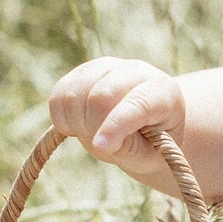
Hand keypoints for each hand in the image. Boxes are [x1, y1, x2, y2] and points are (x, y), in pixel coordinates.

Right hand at [48, 57, 185, 168]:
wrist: (147, 125)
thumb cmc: (154, 143)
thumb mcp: (153, 154)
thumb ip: (131, 149)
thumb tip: (102, 143)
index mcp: (163, 92)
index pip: (137, 103)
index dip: (116, 125)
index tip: (101, 147)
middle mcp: (136, 71)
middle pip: (101, 96)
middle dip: (93, 128)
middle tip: (99, 147)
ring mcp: (108, 67)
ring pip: (74, 93)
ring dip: (76, 123)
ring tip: (92, 135)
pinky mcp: (83, 72)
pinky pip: (59, 95)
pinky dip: (61, 117)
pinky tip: (78, 126)